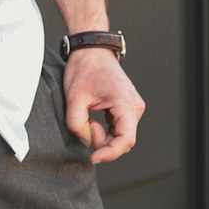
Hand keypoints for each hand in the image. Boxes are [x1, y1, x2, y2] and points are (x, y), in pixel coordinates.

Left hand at [63, 49, 144, 164]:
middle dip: (103, 143)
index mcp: (125, 103)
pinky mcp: (127, 109)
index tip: (93, 158)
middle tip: (85, 126)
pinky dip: (106, 131)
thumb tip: (87, 142)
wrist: (91, 51)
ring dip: (104, 136)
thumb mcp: (74, 99)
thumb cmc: (84, 69)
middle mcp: (135, 107)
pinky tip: (94, 120)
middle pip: (124, 141)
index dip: (109, 153)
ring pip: (121, 137)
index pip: (125, 140)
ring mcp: (133, 108)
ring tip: (88, 120)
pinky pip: (119, 129)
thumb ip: (77, 125)